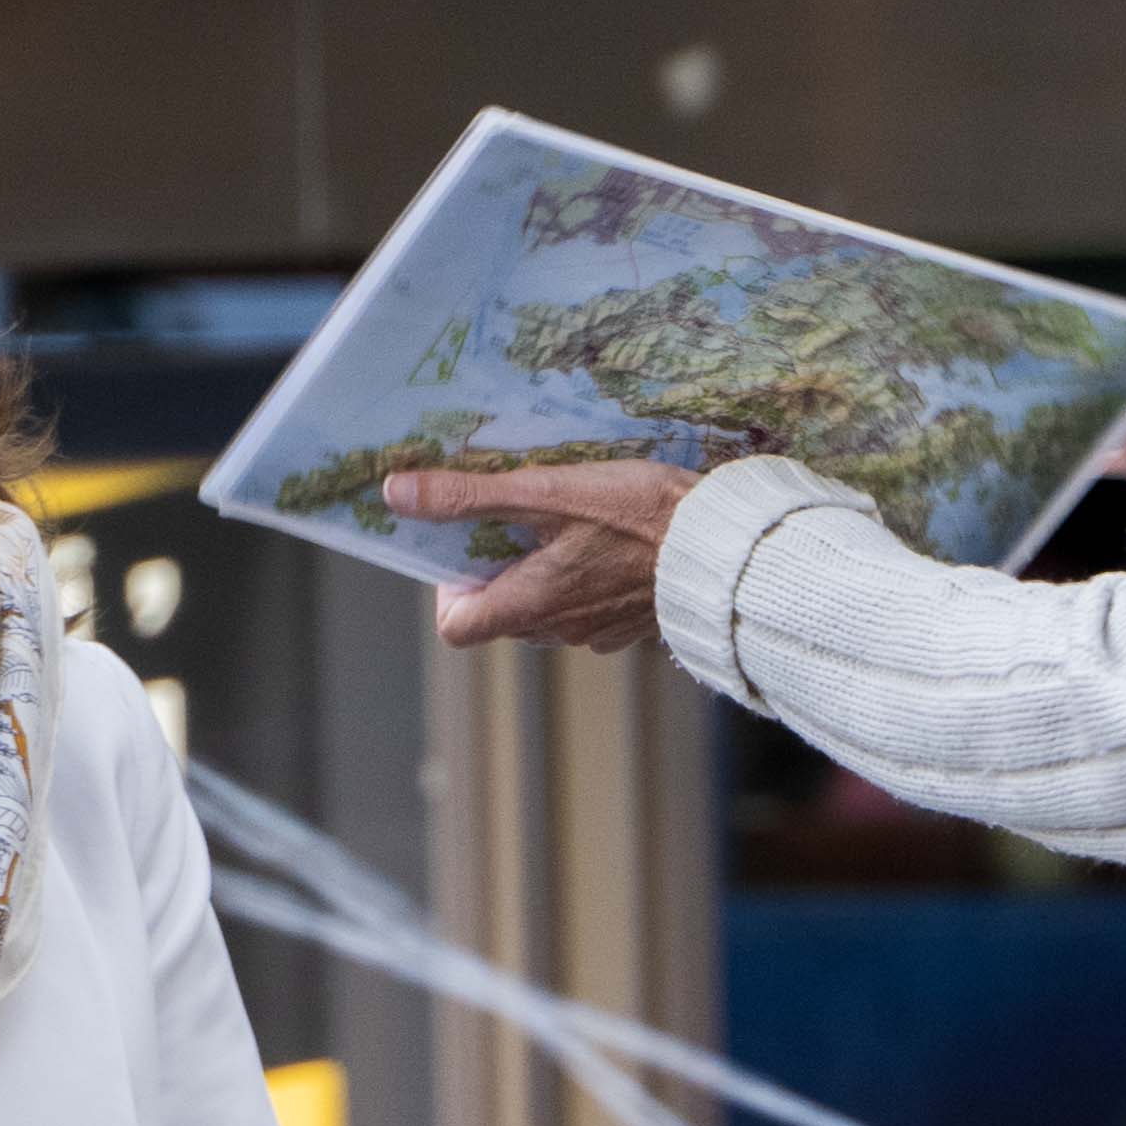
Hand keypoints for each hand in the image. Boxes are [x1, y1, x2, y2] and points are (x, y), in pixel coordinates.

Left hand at [390, 457, 690, 655]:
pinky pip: (588, 606)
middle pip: (500, 612)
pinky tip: (610, 539)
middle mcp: (559, 632)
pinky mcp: (632, 625)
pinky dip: (585, 577)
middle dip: (499, 568)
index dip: (447, 588)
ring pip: (546, 609)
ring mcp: (597, 632)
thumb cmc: (639, 518)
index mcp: (529, 608)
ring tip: (570, 521)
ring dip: (545, 570)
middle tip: (522, 517)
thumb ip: (471, 497)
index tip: (466, 545)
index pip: (455, 626)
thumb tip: (398, 494)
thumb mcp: (547, 493)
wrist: (727, 548)